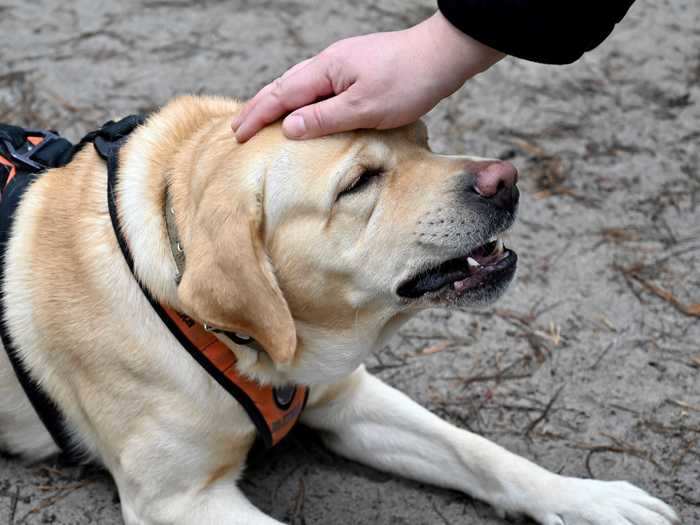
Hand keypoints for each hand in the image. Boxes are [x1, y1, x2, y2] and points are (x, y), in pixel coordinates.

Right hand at [232, 11, 503, 141]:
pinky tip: (303, 112)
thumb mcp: (364, 108)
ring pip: (299, 86)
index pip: (280, 96)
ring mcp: (342, 66)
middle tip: (238, 129)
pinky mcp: (356, 72)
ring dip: (277, 104)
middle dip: (258, 109)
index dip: (257, 117)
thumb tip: (287, 127)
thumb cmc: (408, 82)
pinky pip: (317, 88)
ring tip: (261, 122)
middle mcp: (328, 64)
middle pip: (283, 87)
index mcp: (325, 71)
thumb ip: (324, 119)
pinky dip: (300, 102)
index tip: (238, 136)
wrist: (442, 57)